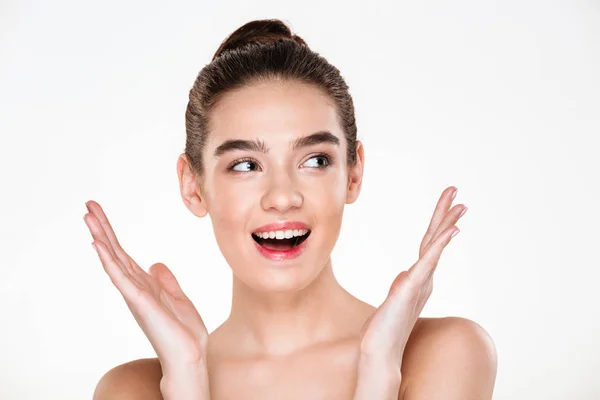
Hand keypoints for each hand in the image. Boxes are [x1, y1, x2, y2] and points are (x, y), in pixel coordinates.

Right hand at [83, 201, 208, 378]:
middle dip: (102, 228)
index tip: (99, 213)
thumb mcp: (177, 297)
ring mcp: (135, 294)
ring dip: (101, 238)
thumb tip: (155, 264)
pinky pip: (121, 278)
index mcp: (143, 284)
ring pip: (114, 260)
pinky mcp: (139, 302)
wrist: (191, 355)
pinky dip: (109, 261)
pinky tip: (98, 246)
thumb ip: (165, 280)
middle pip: (114, 252)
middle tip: (88, 206)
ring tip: (88, 218)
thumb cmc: (183, 331)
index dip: (112, 234)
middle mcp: (134, 287)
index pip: (123, 254)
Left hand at [358, 186, 466, 369]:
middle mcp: (424, 278)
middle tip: (455, 191)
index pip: (429, 244)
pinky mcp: (413, 286)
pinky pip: (429, 260)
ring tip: (460, 204)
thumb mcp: (394, 300)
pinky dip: (441, 244)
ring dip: (447, 222)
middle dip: (445, 213)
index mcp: (419, 279)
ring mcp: (420, 282)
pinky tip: (452, 229)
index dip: (439, 224)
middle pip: (435, 238)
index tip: (448, 205)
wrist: (381, 351)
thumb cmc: (386, 329)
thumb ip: (402, 286)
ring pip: (435, 245)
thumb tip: (404, 274)